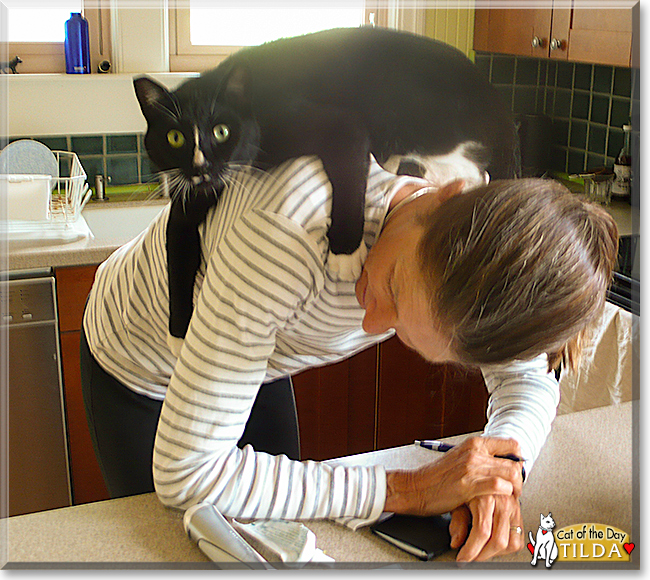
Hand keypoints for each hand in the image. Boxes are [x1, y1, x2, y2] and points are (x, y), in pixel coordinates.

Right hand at [384, 437, 523, 515]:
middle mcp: (474, 452)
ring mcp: (472, 467)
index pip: (511, 445)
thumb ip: (479, 459)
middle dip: (519, 480)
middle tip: (515, 490)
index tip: (517, 471)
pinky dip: (504, 495)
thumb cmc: (436, 478)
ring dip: (515, 489)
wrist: (415, 488)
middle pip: (514, 462)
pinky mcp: (469, 484)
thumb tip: (500, 466)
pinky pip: (499, 486)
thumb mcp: (460, 459)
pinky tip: (499, 501)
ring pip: (511, 474)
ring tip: (509, 498)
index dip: (519, 460)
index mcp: (474, 443)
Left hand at [450, 494, 523, 561]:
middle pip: (498, 540)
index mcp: (486, 496)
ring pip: (511, 543)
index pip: (482, 531)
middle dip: (482, 555)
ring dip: (495, 554)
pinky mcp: (519, 513)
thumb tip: (456, 542)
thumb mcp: (457, 500)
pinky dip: (506, 548)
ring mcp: (513, 507)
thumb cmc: (465, 487)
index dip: (471, 549)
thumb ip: (457, 521)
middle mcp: (503, 501)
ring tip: (481, 553)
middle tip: (470, 559)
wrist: (479, 475)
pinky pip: (518, 539)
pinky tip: (492, 546)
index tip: (462, 558)